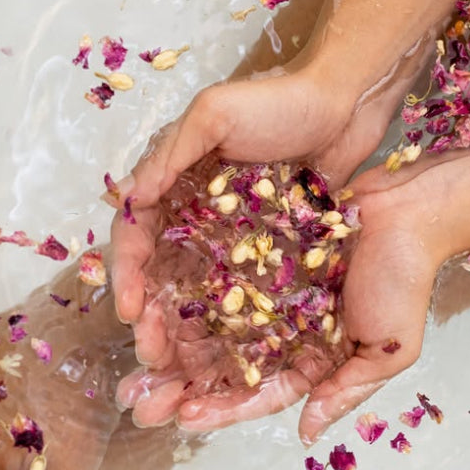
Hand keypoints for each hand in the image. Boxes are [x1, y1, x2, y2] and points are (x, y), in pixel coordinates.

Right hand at [110, 65, 405, 333]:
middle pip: (159, 272)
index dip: (127, 273)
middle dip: (149, 314)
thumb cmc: (277, 102)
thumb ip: (171, 154)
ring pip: (192, 288)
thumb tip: (126, 198)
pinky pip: (235, 288)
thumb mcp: (215, 115)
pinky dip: (221, 319)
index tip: (130, 312)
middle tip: (150, 355)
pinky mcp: (262, 248)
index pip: (136, 234)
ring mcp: (227, 234)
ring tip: (176, 366)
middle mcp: (193, 214)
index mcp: (172, 182)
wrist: (342, 106)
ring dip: (179, 328)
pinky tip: (220, 351)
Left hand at [130, 161, 447, 443]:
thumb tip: (306, 435)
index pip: (262, 392)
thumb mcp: (388, 351)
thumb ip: (347, 391)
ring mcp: (269, 289)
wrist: (410, 210)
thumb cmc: (406, 282)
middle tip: (137, 404)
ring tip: (134, 363)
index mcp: (313, 357)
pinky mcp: (259, 251)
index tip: (184, 421)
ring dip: (175, 345)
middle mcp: (284, 327)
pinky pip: (216, 275)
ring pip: (213, 324)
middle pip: (226, 365)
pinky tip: (154, 303)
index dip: (224, 410)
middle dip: (183, 387)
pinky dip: (188, 291)